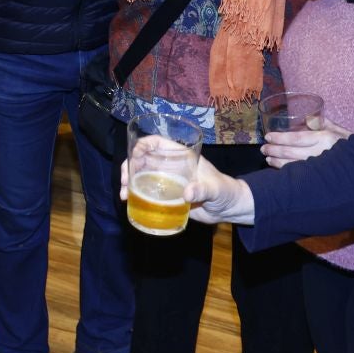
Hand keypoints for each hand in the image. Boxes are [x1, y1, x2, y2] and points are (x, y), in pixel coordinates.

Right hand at [116, 147, 255, 224]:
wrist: (229, 210)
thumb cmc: (225, 192)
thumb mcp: (215, 189)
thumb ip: (203, 189)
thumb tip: (187, 193)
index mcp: (181, 156)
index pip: (156, 143)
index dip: (141, 145)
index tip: (133, 158)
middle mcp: (170, 166)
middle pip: (142, 159)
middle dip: (128, 167)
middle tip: (124, 183)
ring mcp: (166, 181)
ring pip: (140, 176)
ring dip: (129, 183)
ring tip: (124, 196)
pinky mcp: (166, 196)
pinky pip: (146, 193)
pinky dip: (135, 196)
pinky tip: (129, 203)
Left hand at [261, 120, 349, 167]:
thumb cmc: (349, 144)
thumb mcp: (337, 129)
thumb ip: (320, 123)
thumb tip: (307, 118)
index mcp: (324, 139)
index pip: (297, 138)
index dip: (280, 138)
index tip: (268, 137)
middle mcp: (321, 153)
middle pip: (291, 153)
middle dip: (274, 151)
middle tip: (263, 149)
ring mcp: (320, 167)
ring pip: (293, 166)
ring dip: (278, 162)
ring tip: (268, 158)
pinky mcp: (319, 177)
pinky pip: (299, 175)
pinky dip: (287, 172)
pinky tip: (279, 169)